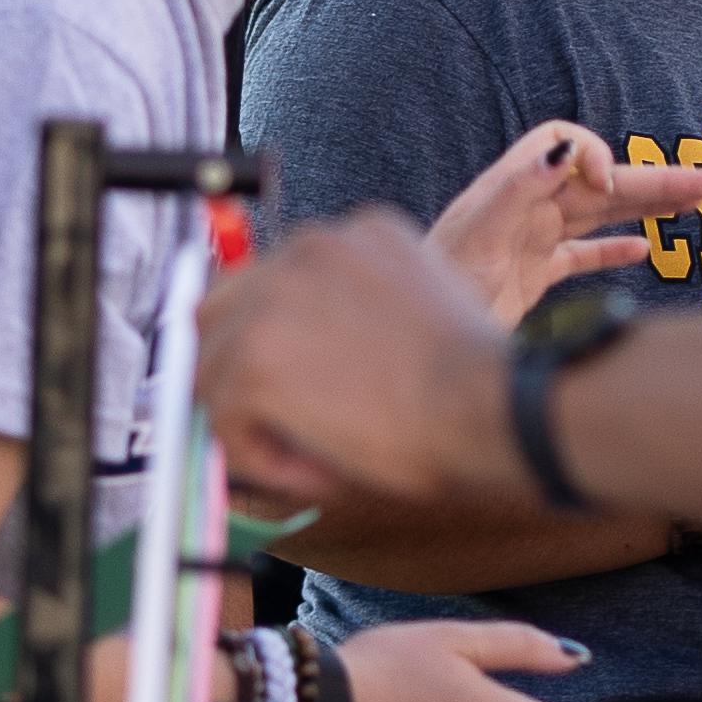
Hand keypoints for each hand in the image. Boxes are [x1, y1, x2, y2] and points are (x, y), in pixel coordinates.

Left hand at [208, 210, 537, 514]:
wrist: (487, 405)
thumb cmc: (478, 385)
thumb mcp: (428, 316)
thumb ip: (366, 320)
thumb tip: (314, 367)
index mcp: (357, 233)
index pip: (276, 278)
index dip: (277, 339)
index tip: (297, 384)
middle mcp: (309, 247)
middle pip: (223, 304)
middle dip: (237, 367)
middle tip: (268, 423)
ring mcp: (274, 297)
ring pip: (213, 363)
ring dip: (251, 418)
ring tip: (313, 455)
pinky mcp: (254, 356)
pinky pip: (222, 415)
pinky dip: (259, 455)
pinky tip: (318, 468)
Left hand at [425, 121, 701, 322]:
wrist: (416, 347)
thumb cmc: (436, 289)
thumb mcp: (476, 236)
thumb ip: (517, 188)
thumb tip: (564, 150)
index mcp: (510, 188)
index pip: (561, 144)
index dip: (593, 153)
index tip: (606, 185)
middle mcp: (524, 209)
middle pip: (598, 182)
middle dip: (653, 180)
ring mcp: (531, 242)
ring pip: (600, 216)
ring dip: (647, 209)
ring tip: (697, 204)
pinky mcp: (534, 276)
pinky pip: (582, 255)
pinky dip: (614, 250)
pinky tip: (646, 249)